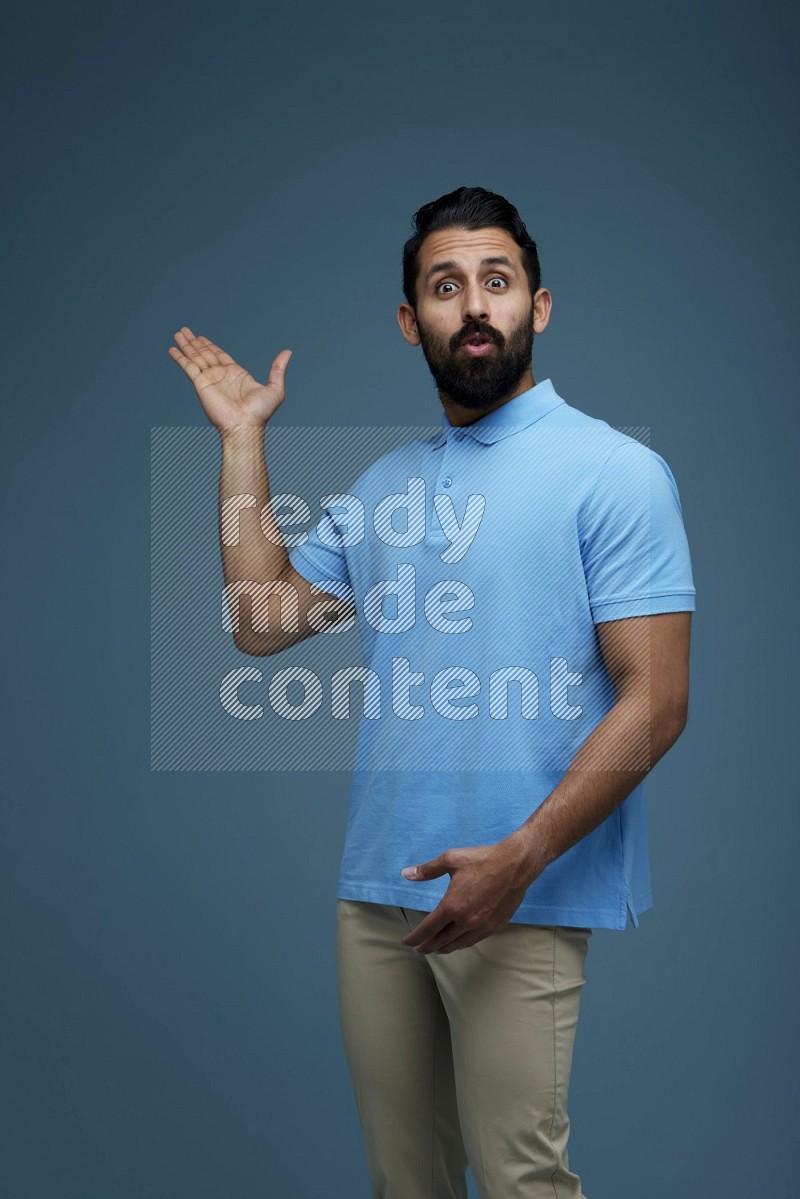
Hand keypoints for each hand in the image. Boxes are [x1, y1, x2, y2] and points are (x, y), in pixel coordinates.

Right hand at [168, 326, 291, 434]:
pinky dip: (180, 358)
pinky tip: (172, 350)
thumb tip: (288, 352)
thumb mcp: (274, 389)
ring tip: (178, 333)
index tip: (200, 337)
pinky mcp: (200, 384)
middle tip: (184, 330)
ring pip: (195, 357)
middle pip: (205, 353)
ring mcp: (210, 380)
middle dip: (194, 342)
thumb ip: (278, 369)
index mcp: (236, 375)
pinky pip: (188, 367)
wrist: (245, 426)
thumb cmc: (260, 413)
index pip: (220, 355)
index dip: (210, 345)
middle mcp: (221, 376)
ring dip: (186, 346)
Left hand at [399, 832, 536, 954]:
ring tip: (434, 949)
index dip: (414, 938)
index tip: (406, 942)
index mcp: (452, 906)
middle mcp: (466, 921)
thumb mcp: (451, 859)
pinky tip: (457, 942)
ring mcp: (482, 926)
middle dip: (426, 947)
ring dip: (443, 949)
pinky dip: (460, 944)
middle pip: (441, 941)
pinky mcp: (494, 927)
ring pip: (457, 945)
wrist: (515, 865)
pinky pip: (473, 941)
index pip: (427, 929)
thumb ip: (427, 870)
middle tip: (417, 949)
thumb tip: (406, 874)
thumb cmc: (482, 860)